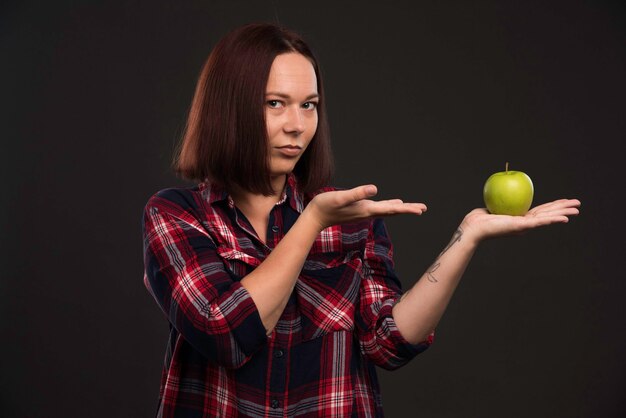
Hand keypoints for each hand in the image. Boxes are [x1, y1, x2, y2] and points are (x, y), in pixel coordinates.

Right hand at [304, 185, 426, 230]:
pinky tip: (392, 204)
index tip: (420, 210)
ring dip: (400, 209)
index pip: (391, 209)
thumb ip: (357, 193)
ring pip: (387, 210)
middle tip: (423, 209)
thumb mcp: (341, 197)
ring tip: (413, 207)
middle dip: (408, 210)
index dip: (406, 209)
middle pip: (392, 211)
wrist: (315, 217)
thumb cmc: (325, 206)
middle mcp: (367, 212)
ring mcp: (363, 212)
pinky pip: (379, 208)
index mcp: (366, 209)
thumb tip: (375, 189)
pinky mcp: (359, 210)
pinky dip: (389, 206)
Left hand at [460, 198, 580, 243]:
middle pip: (547, 214)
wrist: (473, 227)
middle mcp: (524, 224)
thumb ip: (501, 201)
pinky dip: (553, 220)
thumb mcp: (494, 206)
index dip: (553, 206)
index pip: (540, 211)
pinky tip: (564, 218)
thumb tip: (503, 189)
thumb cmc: (478, 218)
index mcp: (520, 219)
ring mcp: (524, 226)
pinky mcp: (521, 226)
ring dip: (563, 214)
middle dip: (563, 209)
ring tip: (576, 210)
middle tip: (578, 205)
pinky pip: (540, 222)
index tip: (563, 202)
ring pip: (548, 218)